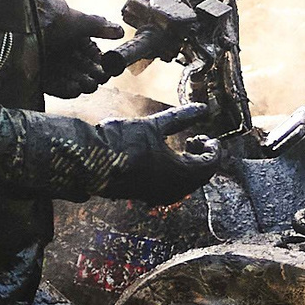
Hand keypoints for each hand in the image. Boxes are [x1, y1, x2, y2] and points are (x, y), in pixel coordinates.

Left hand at [37, 0, 123, 98]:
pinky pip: (54, 85)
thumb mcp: (79, 20)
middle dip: (91, 73)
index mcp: (69, 34)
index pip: (88, 52)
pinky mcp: (37, 75)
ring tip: (91, 85)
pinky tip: (76, 89)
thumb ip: (99, 26)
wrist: (25, 23)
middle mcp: (58, 48)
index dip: (99, 60)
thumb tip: (119, 31)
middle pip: (80, 66)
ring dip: (81, 82)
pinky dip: (66, 89)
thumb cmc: (52, 17)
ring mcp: (48, 62)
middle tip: (101, 78)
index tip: (108, 67)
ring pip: (69, 77)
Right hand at [87, 103, 219, 204]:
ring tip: (180, 148)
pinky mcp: (145, 196)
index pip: (210, 164)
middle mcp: (173, 189)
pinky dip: (175, 174)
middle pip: (201, 176)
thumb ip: (181, 117)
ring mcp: (159, 196)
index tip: (207, 136)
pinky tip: (162, 159)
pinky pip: (171, 189)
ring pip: (186, 184)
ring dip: (189, 166)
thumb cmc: (123, 141)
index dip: (213, 149)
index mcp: (181, 172)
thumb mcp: (155, 125)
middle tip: (195, 139)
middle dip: (202, 157)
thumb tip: (203, 108)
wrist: (91, 160)